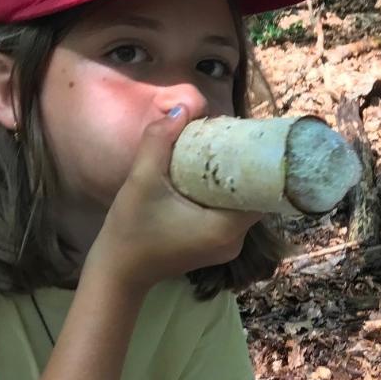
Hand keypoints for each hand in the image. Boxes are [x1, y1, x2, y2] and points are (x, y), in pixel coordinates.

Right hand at [91, 108, 261, 289]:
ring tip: (221, 153)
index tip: (249, 139)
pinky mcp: (216, 247)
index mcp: (227, 228)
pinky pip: (231, 215)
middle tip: (231, 138)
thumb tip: (181, 108)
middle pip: (254, 197)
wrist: (118, 271)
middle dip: (244, 169)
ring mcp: (228, 247)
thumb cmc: (130, 229)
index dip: (259, 165)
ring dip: (234, 182)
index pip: (262, 192)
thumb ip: (159, 142)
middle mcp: (235, 241)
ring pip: (242, 206)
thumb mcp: (141, 180)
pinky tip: (210, 178)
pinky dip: (224, 197)